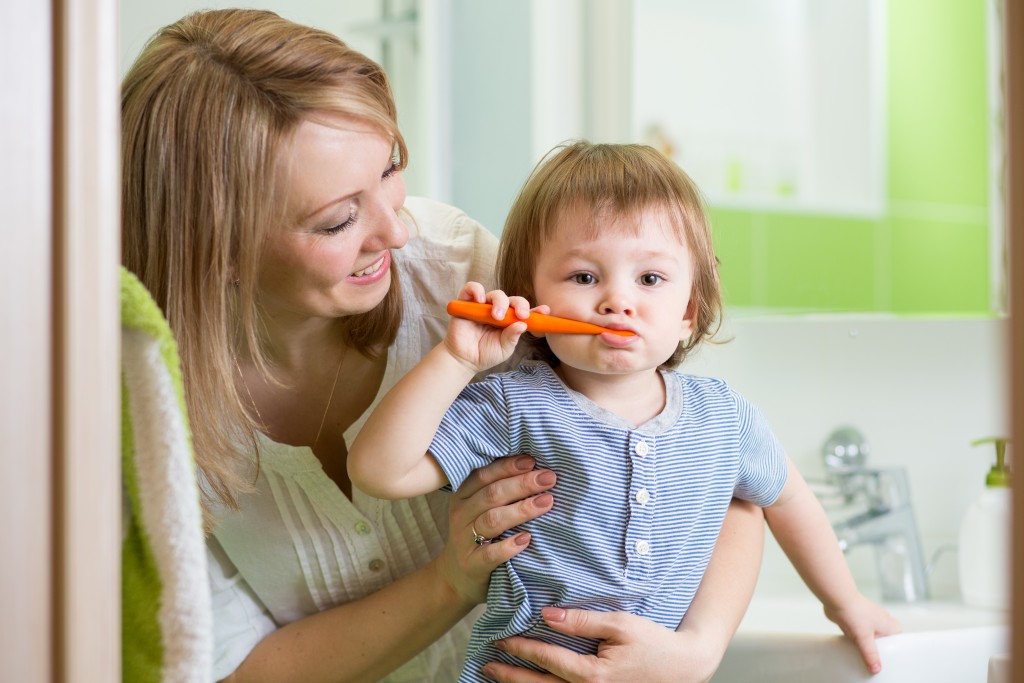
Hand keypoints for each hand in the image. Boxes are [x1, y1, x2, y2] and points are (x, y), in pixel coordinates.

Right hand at [435, 455, 555, 604]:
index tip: (533, 461)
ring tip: (547, 502)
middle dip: (522, 484)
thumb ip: (498, 490)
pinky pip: (490, 554)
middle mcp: (461, 515)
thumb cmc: (477, 535)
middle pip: (491, 495)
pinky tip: (527, 539)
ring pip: (493, 520)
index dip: (508, 467)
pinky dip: (509, 546)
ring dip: (522, 510)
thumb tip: (535, 468)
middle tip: (549, 478)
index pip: (483, 475)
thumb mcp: (479, 509)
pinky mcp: (472, 565)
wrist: (456, 577)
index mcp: (463, 496)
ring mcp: (464, 541)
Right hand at [445, 282, 535, 371]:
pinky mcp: (467, 304)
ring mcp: (483, 306)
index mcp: (510, 321)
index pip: (525, 311)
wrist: (464, 360)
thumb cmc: (485, 354)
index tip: (545, 311)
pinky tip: (481, 300)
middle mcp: (499, 311)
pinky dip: (476, 290)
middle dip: (520, 304)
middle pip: (513, 300)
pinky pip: (471, 289)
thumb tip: (522, 324)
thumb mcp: (504, 349)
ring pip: (495, 294)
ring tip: (496, 316)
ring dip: (500, 302)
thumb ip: (512, 337)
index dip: (536, 310)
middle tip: (520, 315)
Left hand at [481, 608, 721, 682]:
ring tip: (496, 678)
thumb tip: (548, 615)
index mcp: (594, 675)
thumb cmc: (653, 642)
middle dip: (511, 676)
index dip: (523, 648)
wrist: (682, 668)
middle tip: (486, 665)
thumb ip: (582, 620)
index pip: (549, 660)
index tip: (502, 638)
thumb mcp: (620, 624)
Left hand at [824, 593, 900, 673]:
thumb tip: (876, 669)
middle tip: (874, 662)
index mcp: (889, 625)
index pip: (898, 640)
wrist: (837, 598)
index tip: (888, 661)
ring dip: (865, 646)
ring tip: (863, 657)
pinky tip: (852, 648)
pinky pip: (858, 635)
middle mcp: (880, 622)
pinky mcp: (856, 621)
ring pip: (869, 639)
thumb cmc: (855, 612)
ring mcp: (868, 621)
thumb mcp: (864, 638)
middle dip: (878, 650)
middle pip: (883, 641)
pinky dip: (856, 641)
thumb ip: (870, 655)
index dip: (894, 650)